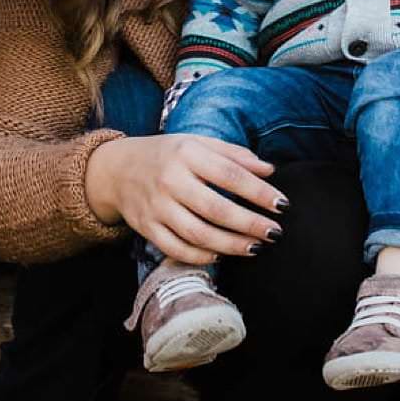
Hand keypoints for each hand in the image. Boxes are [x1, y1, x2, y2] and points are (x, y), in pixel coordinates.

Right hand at [82, 134, 285, 265]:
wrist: (117, 169)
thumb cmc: (168, 155)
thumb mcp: (198, 143)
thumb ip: (234, 155)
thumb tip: (269, 170)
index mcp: (187, 153)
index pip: (230, 174)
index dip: (259, 192)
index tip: (282, 205)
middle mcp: (170, 180)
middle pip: (216, 209)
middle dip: (250, 224)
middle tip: (274, 232)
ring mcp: (156, 207)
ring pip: (198, 234)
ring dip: (231, 245)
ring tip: (255, 247)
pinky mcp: (146, 228)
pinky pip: (176, 249)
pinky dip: (201, 257)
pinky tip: (221, 255)